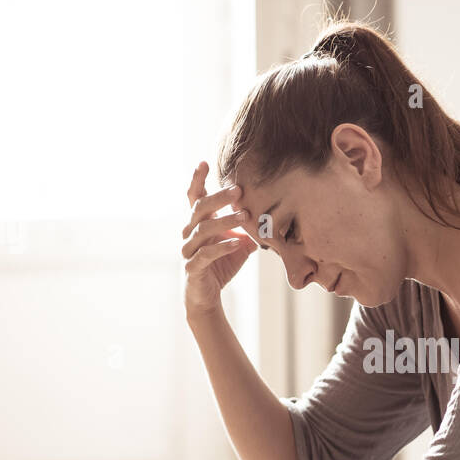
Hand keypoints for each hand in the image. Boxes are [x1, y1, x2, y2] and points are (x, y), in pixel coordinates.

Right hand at [182, 161, 256, 319]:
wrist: (207, 297)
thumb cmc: (221, 266)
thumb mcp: (239, 244)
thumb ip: (248, 229)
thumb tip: (270, 216)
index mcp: (198, 224)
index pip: (194, 198)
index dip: (197, 180)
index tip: (203, 162)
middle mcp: (189, 233)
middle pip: (200, 209)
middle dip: (219, 197)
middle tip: (238, 189)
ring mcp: (189, 250)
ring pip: (203, 231)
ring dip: (225, 221)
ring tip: (244, 215)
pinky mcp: (193, 268)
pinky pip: (206, 255)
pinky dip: (222, 248)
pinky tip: (237, 242)